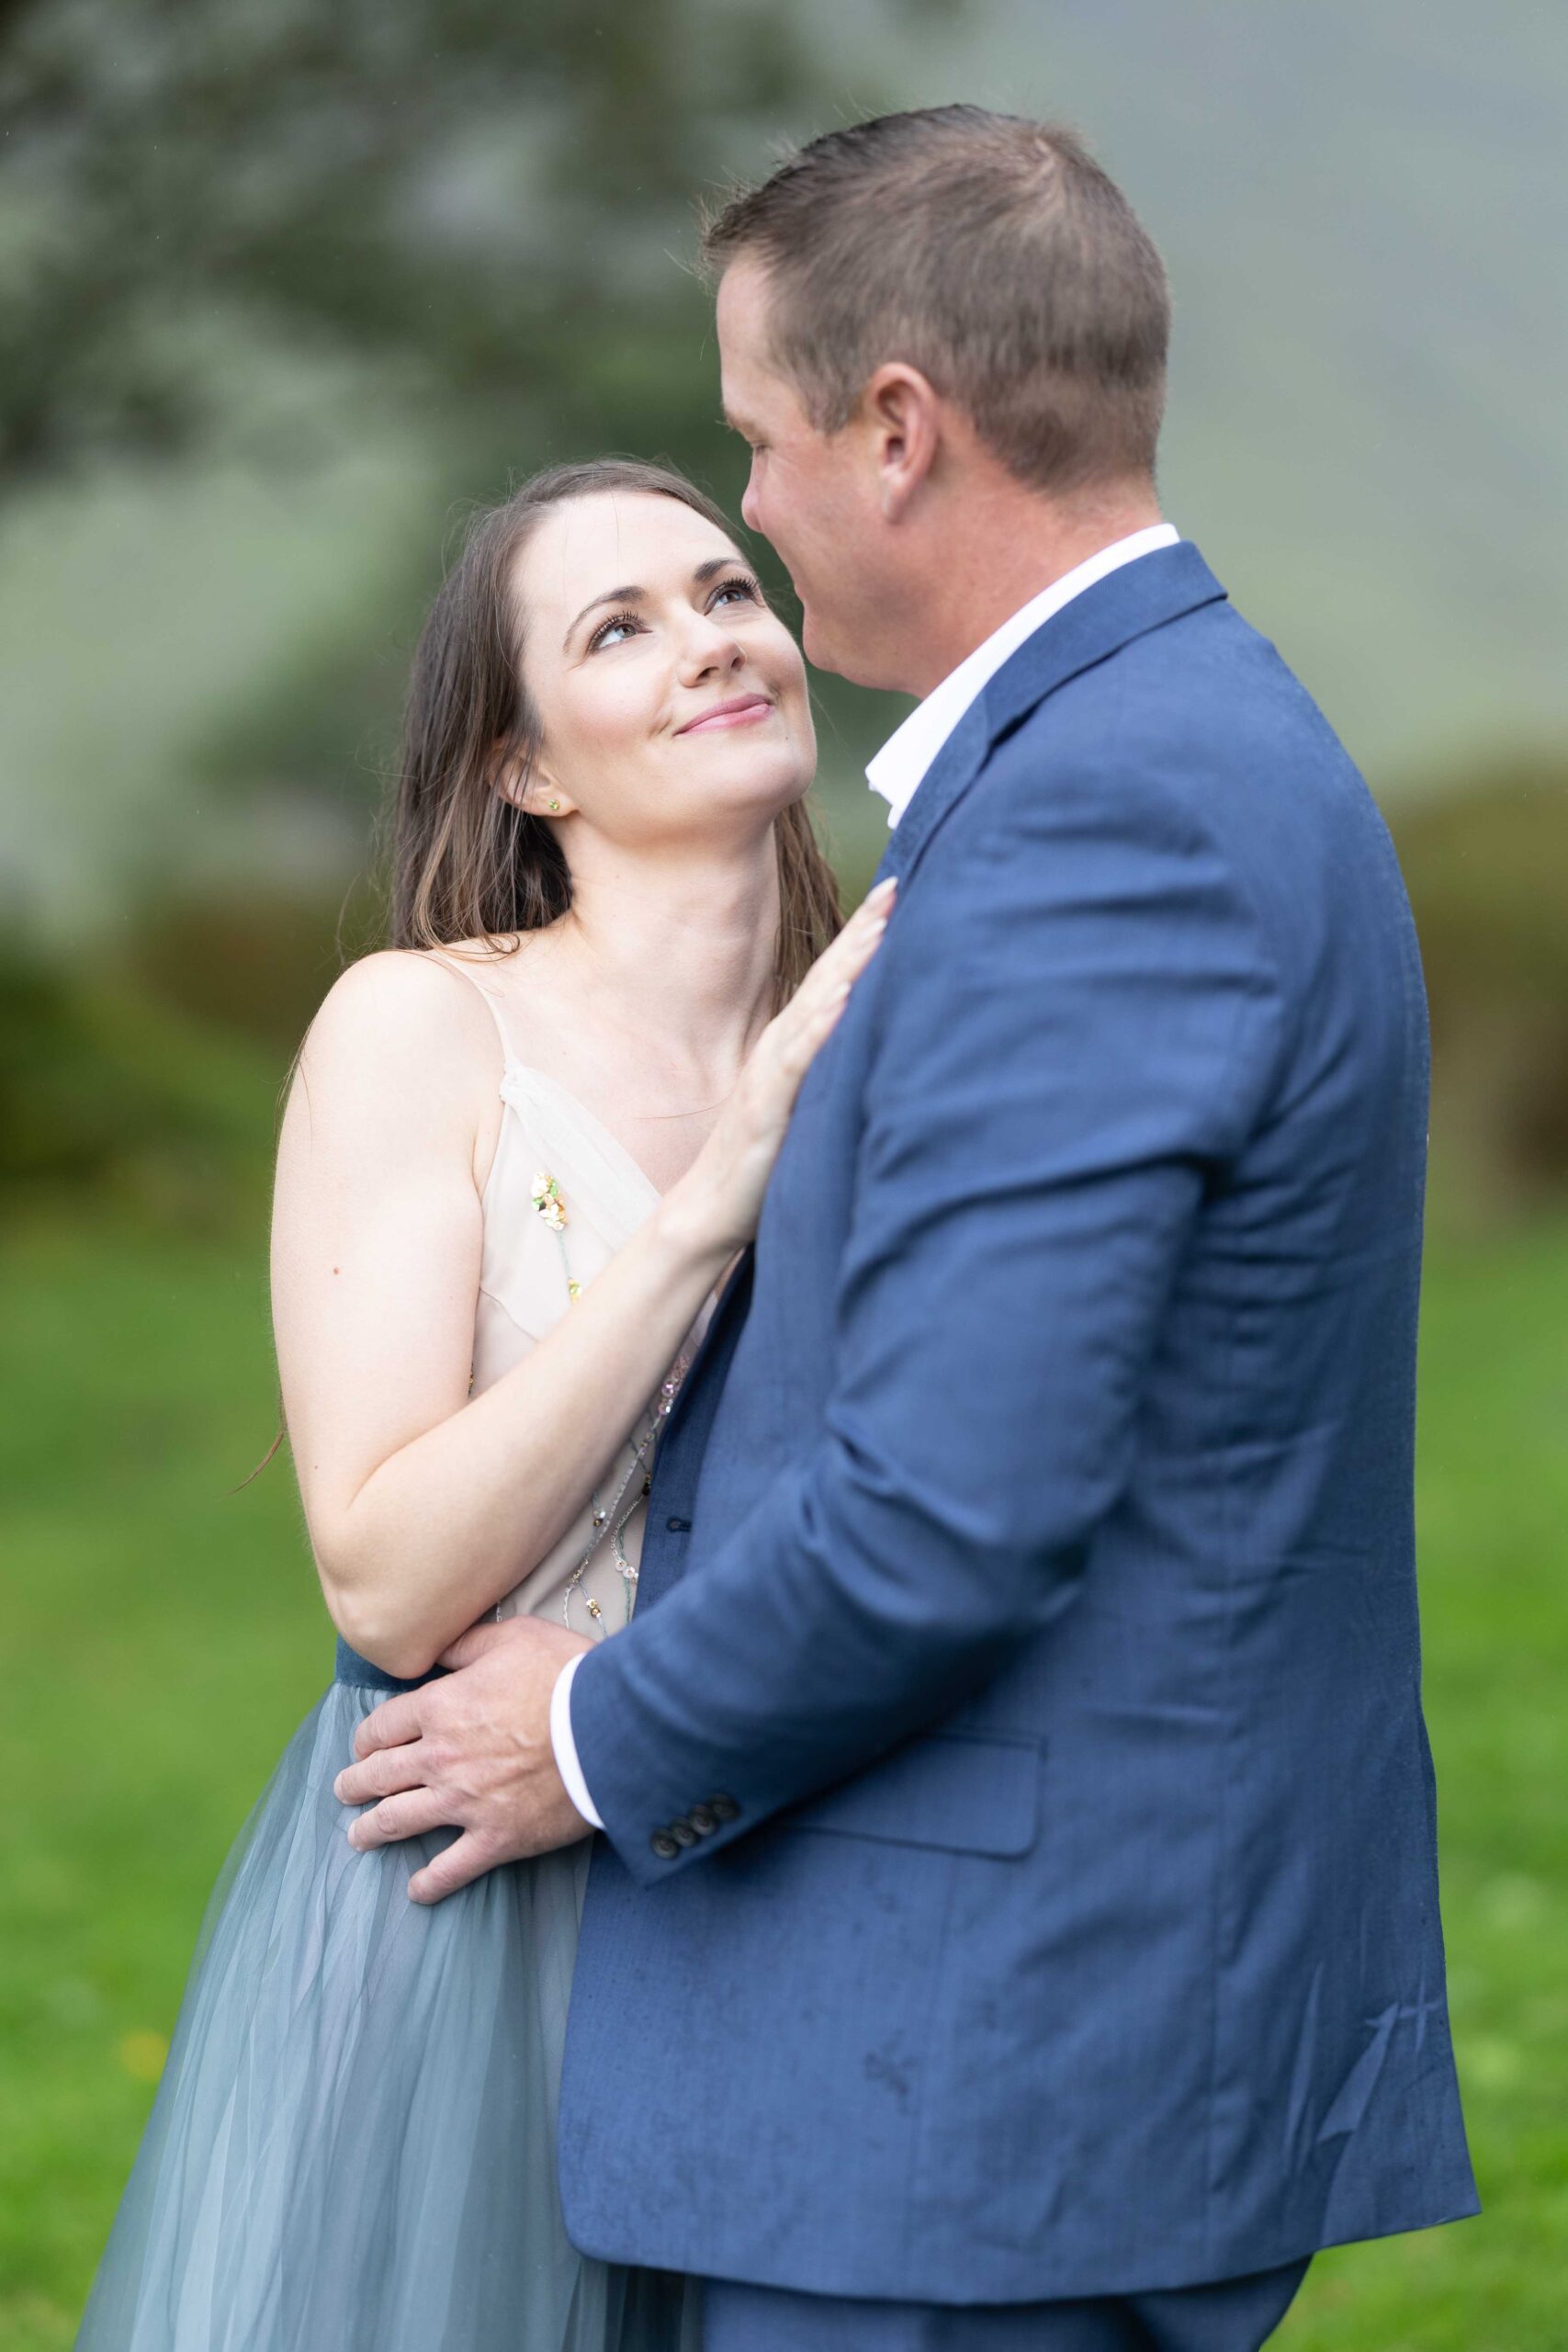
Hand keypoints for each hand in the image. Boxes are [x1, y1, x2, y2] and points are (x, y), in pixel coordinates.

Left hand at [332, 1616, 592, 1901]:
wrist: (609, 1727)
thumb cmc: (565, 1674)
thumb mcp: (514, 1636)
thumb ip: (467, 1644)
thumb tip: (439, 1650)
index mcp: (440, 1708)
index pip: (383, 1726)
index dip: (367, 1737)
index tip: (363, 1746)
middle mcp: (440, 1757)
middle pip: (379, 1775)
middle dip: (355, 1783)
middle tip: (345, 1790)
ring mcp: (463, 1803)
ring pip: (398, 1821)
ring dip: (371, 1830)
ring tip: (359, 1836)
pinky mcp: (495, 1838)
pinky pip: (450, 1869)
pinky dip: (429, 1883)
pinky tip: (416, 1890)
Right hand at [671, 876, 895, 1253]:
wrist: (711, 1208)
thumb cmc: (765, 1160)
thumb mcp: (808, 1103)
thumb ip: (832, 1069)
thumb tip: (876, 1042)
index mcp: (794, 1043)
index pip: (836, 978)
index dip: (864, 935)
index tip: (897, 892)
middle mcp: (782, 1047)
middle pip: (829, 978)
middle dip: (863, 931)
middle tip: (896, 886)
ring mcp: (772, 1074)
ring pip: (816, 1008)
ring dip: (848, 966)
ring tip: (880, 927)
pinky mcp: (769, 1108)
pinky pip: (797, 1063)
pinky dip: (821, 1030)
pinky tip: (845, 1002)